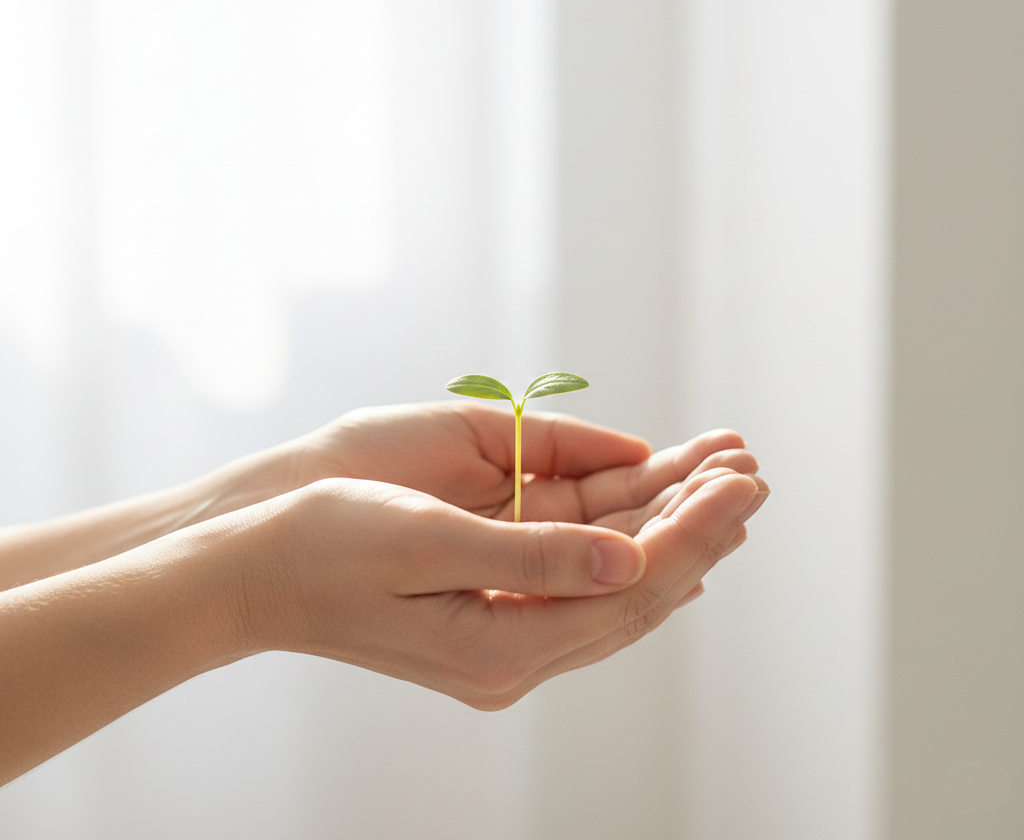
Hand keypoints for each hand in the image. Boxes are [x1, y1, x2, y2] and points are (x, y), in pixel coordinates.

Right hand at [237, 465, 768, 708]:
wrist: (256, 568)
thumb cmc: (327, 546)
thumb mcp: (426, 542)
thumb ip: (533, 558)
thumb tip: (630, 560)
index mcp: (502, 645)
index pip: (629, 588)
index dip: (692, 530)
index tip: (741, 482)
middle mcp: (514, 650)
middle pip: (635, 589)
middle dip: (698, 526)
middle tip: (751, 473)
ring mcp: (504, 631)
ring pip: (614, 580)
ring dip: (667, 527)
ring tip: (721, 477)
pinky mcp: (490, 604)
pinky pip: (581, 576)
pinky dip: (627, 539)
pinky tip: (660, 525)